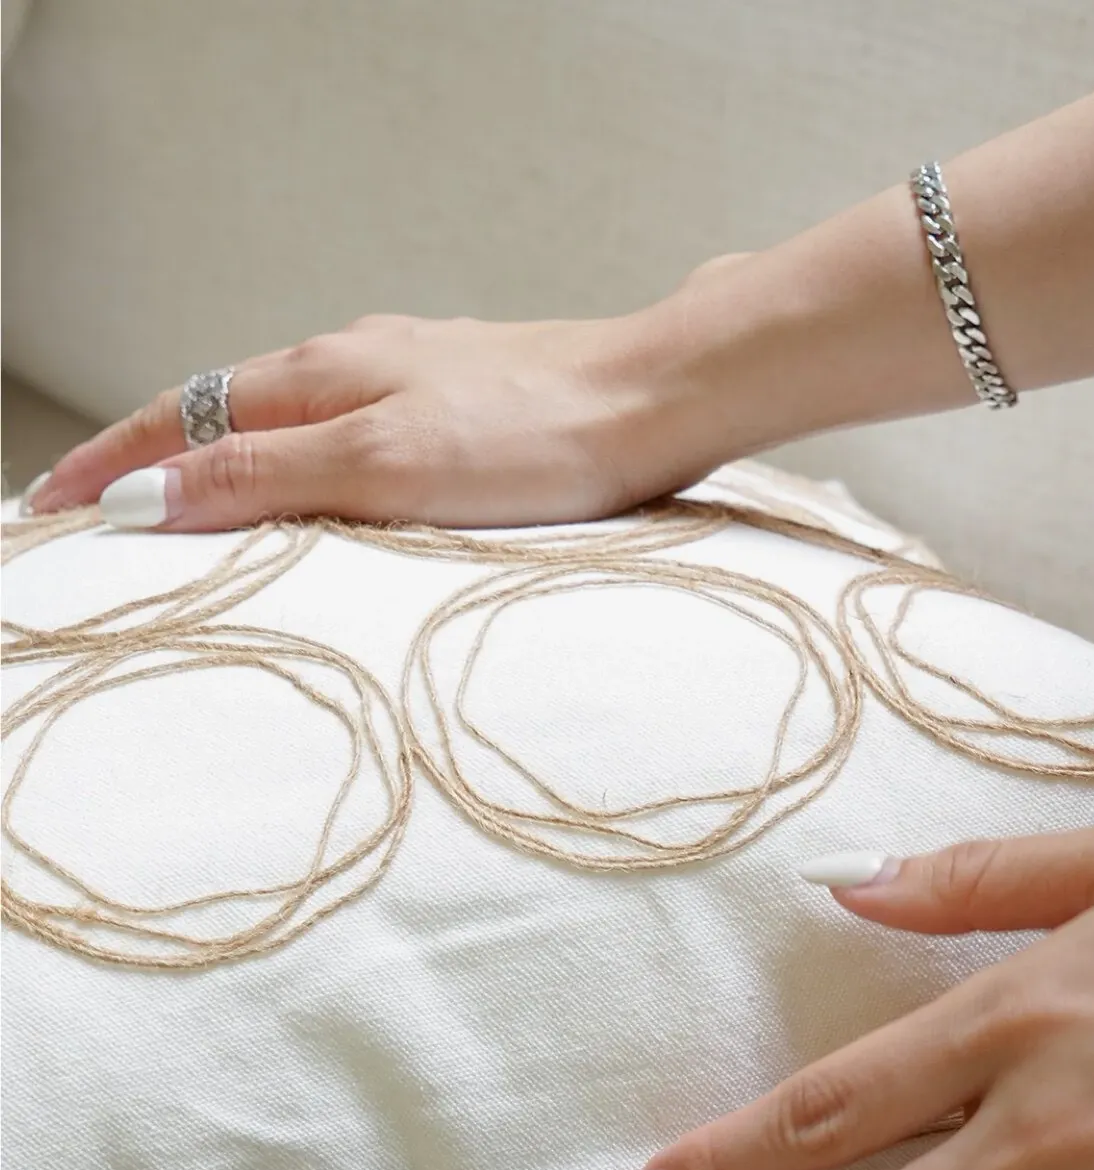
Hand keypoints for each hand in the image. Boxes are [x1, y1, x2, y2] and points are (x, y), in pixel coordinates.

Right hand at [28, 304, 729, 531]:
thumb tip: (144, 496)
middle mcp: (361, 363)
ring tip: (190, 502)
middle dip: (154, 457)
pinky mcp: (466, 401)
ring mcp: (416, 378)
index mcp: (324, 375)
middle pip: (224, 410)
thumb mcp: (383, 464)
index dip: (111, 465)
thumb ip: (265, 476)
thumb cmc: (538, 435)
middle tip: (100, 509)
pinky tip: (326, 485)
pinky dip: (306, 461)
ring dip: (227, 457)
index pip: (180, 417)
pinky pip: (355, 430)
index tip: (51, 510)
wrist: (660, 400)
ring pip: (291, 418)